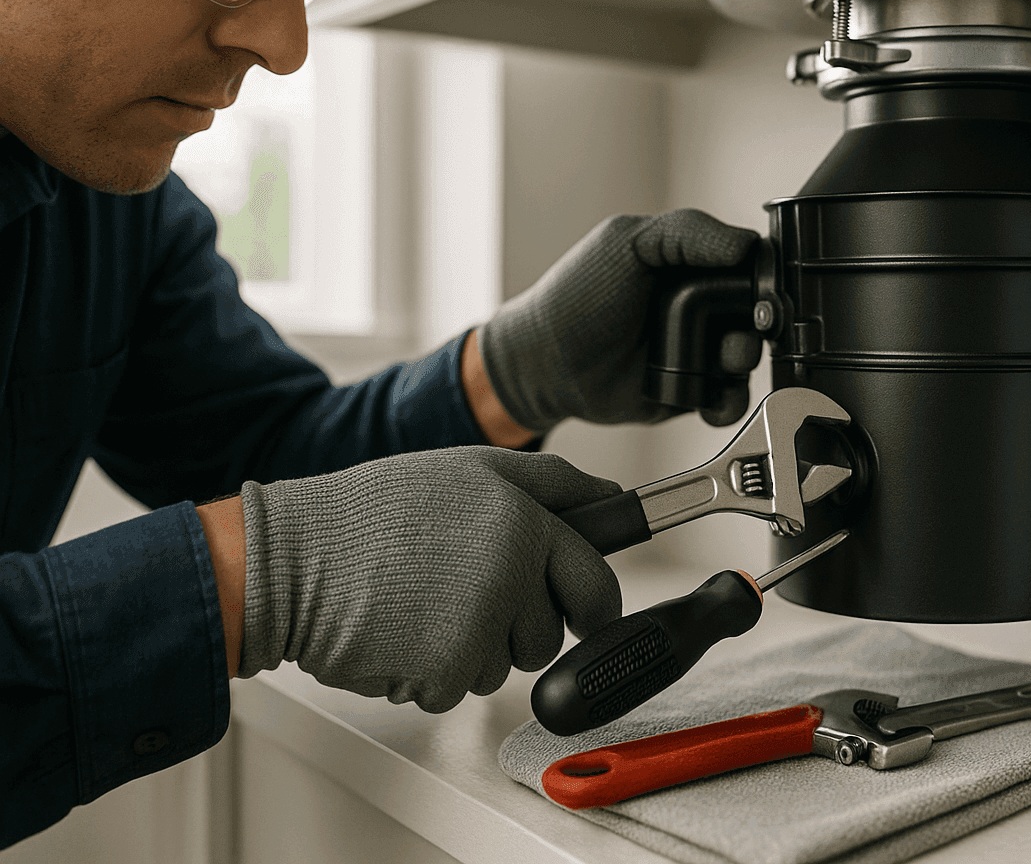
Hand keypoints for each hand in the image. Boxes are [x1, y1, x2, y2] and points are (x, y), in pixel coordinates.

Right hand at [236, 447, 622, 712]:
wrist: (290, 560)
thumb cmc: (373, 514)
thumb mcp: (470, 470)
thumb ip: (550, 483)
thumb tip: (613, 497)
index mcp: (523, 520)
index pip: (596, 582)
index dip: (594, 606)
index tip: (585, 614)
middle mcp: (511, 571)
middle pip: (549, 636)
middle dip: (518, 628)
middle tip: (463, 594)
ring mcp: (480, 623)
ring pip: (503, 666)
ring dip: (468, 648)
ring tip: (419, 602)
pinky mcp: (445, 669)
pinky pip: (458, 689)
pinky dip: (430, 673)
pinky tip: (399, 631)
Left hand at [477, 209, 761, 431]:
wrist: (546, 364)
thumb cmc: (577, 296)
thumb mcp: (627, 242)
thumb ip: (687, 232)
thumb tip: (746, 243)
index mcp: (692, 262)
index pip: (749, 263)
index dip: (763, 277)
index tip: (762, 291)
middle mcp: (701, 305)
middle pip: (758, 314)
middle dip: (760, 324)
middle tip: (742, 329)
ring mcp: (697, 349)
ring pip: (748, 358)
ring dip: (743, 361)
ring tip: (722, 362)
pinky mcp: (691, 389)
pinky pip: (727, 399)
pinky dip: (728, 403)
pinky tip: (710, 398)